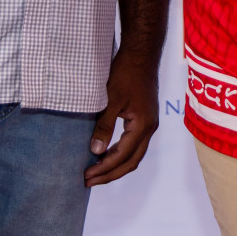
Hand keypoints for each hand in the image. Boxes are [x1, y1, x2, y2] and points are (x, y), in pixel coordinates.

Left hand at [84, 50, 159, 186]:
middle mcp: (150, 128)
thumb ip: (104, 126)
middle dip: (110, 174)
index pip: (122, 155)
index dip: (104, 168)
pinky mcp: (145, 118)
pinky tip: (107, 153)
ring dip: (116, 165)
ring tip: (96, 172)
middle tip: (89, 181)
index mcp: (143, 125)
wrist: (141, 54)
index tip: (87, 175)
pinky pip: (134, 144)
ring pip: (134, 155)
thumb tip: (96, 151)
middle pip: (131, 162)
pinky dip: (121, 154)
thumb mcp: (111, 99)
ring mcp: (149, 124)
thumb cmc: (126, 73)